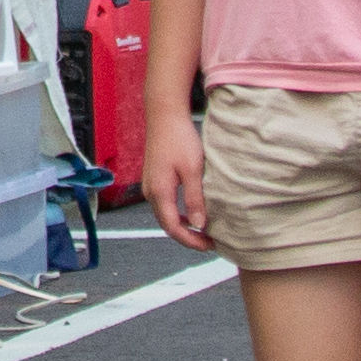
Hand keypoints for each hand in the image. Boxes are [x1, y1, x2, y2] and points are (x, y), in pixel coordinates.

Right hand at [141, 108, 214, 255]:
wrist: (164, 115)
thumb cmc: (179, 139)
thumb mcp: (192, 170)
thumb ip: (195, 199)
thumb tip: (199, 224)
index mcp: (160, 192)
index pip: (174, 228)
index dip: (191, 241)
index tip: (210, 245)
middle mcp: (151, 192)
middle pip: (167, 225)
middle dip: (188, 237)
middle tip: (209, 242)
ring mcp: (150, 185)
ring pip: (165, 215)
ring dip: (183, 226)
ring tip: (203, 230)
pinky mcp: (154, 178)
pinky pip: (164, 204)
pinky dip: (178, 214)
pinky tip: (191, 212)